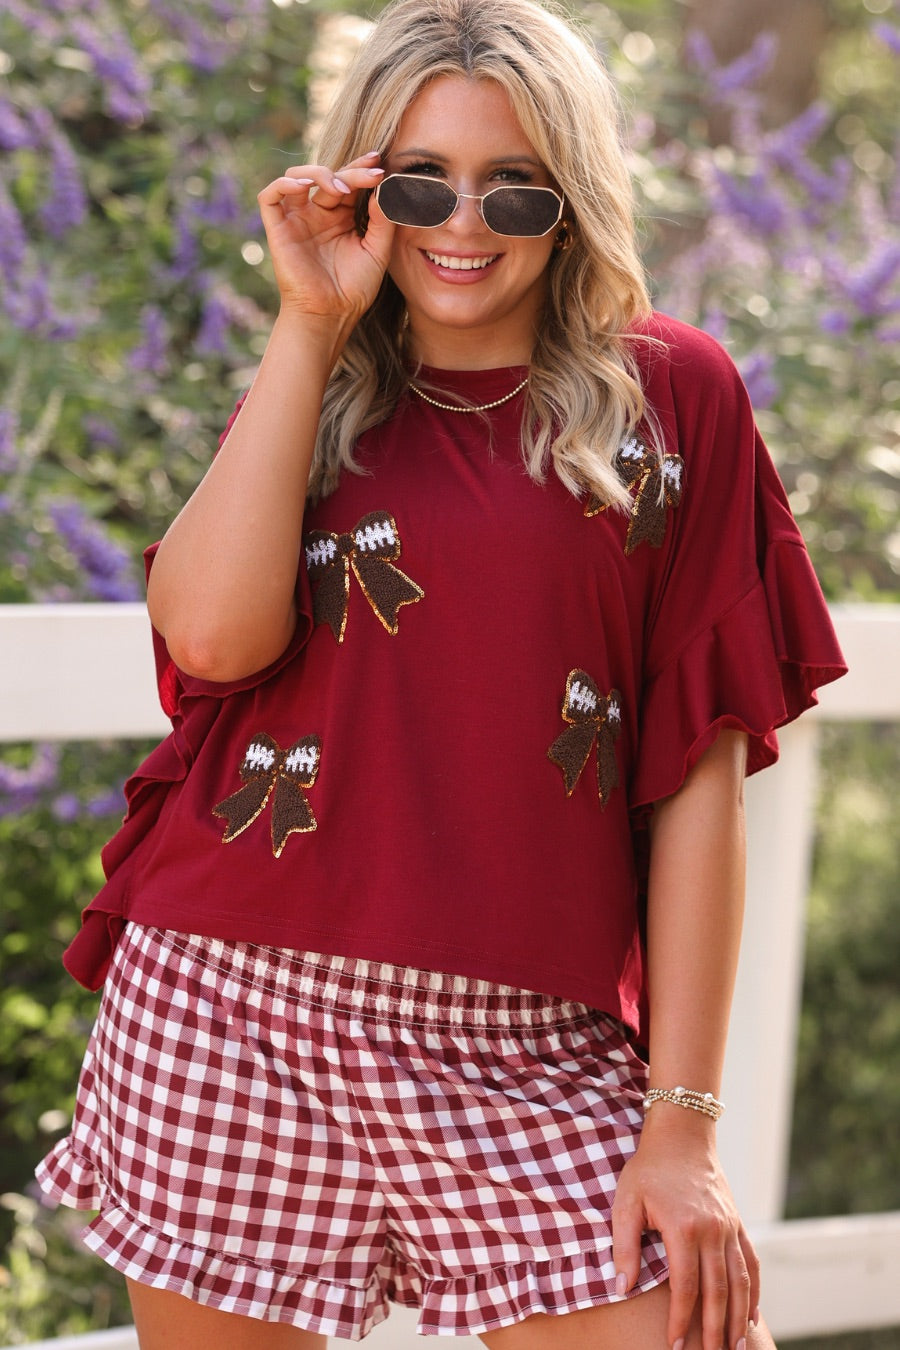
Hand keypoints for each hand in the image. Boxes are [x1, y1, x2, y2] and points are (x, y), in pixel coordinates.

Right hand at [256, 152, 393, 324]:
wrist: (332, 315)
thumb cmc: (355, 289)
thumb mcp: (378, 251)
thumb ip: (383, 219)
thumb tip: (384, 187)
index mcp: (340, 218)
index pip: (348, 182)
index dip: (361, 168)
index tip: (380, 163)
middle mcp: (317, 214)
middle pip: (328, 177)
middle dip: (350, 172)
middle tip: (370, 175)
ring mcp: (296, 220)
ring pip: (297, 176)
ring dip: (319, 173)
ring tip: (341, 189)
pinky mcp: (277, 229)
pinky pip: (270, 196)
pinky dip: (283, 183)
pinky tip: (303, 186)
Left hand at [611, 1111, 759, 1349]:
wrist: (682, 1134)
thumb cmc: (649, 1168)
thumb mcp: (626, 1201)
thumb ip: (624, 1244)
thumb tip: (622, 1287)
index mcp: (684, 1227)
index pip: (685, 1286)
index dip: (681, 1319)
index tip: (674, 1345)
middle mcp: (713, 1231)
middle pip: (718, 1291)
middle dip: (715, 1331)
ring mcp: (729, 1227)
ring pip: (739, 1281)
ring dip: (739, 1319)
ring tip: (737, 1349)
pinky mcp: (737, 1223)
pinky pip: (750, 1263)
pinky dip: (753, 1292)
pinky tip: (751, 1316)